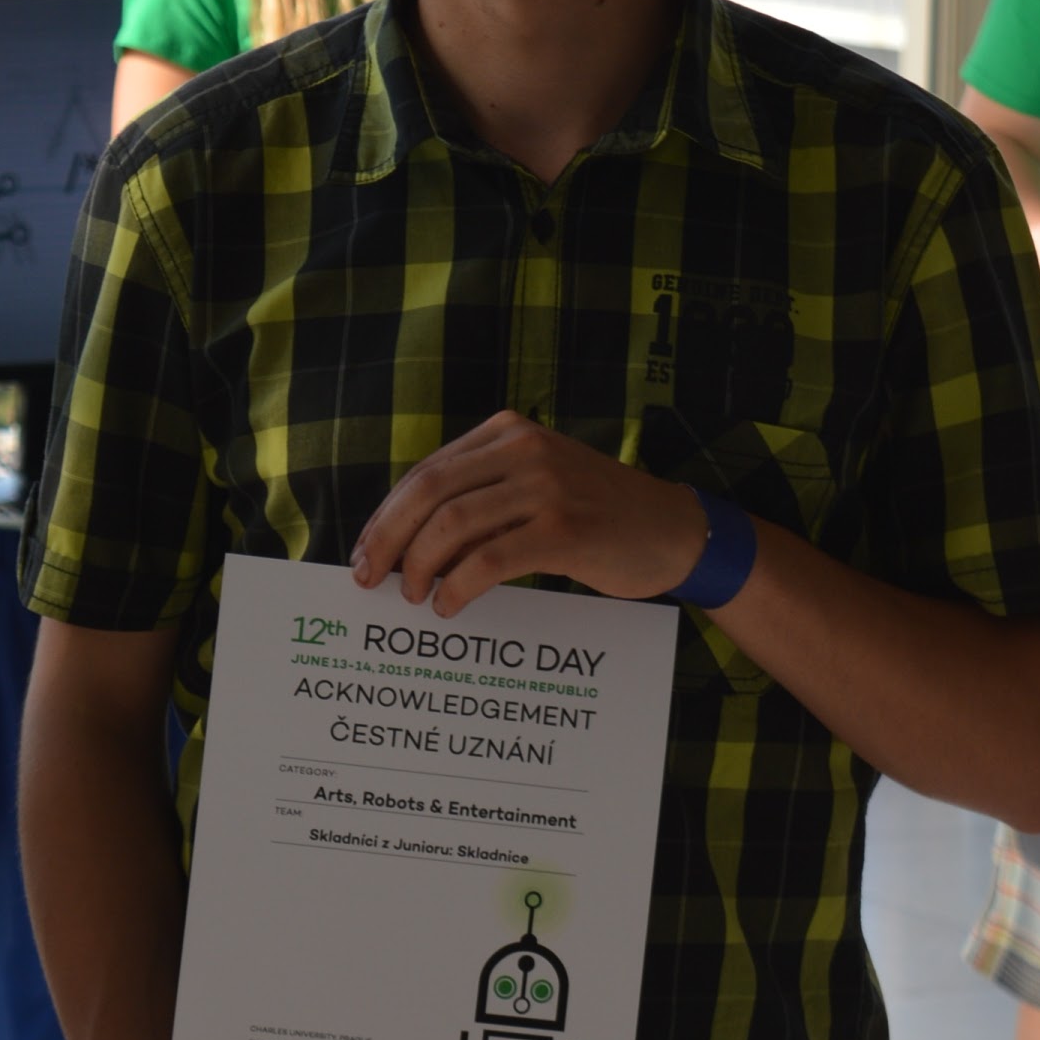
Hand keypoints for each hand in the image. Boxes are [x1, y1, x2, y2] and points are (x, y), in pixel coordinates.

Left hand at [352, 412, 704, 615]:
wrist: (673, 530)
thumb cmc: (596, 519)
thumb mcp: (535, 488)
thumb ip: (483, 500)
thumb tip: (408, 545)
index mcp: (508, 433)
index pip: (427, 473)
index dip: (387, 516)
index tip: (366, 554)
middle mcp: (524, 450)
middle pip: (429, 493)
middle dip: (389, 539)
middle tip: (371, 580)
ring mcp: (547, 486)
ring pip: (453, 525)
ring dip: (421, 566)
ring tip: (415, 597)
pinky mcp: (565, 529)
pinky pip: (490, 559)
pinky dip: (458, 586)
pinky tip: (449, 606)